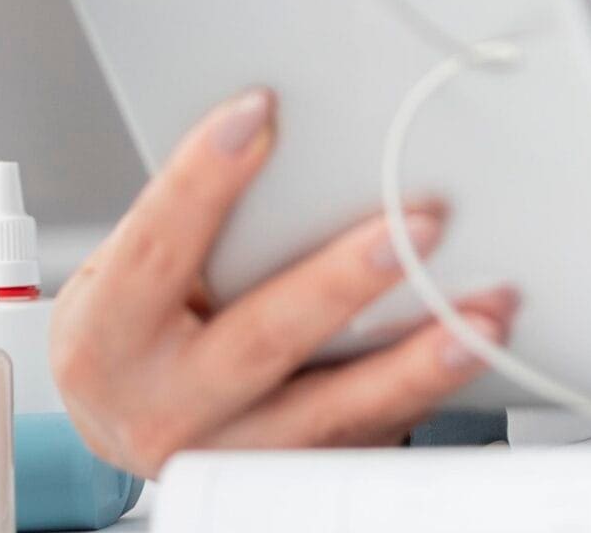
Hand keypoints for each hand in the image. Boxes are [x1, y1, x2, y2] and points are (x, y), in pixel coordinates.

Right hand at [49, 87, 516, 475]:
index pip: (155, 249)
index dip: (202, 180)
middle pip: (261, 341)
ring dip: (416, 361)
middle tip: (418, 225)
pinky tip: (473, 352)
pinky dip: (426, 395)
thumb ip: (192, 219)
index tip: (258, 113)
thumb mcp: (128, 270)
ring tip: (483, 312)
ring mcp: (230, 452)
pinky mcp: (286, 477)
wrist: (126, 424)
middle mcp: (165, 406)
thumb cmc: (136, 328)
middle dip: (344, 282)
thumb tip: (275, 125)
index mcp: (107, 339)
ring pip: (331, 413)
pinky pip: (365, 440)